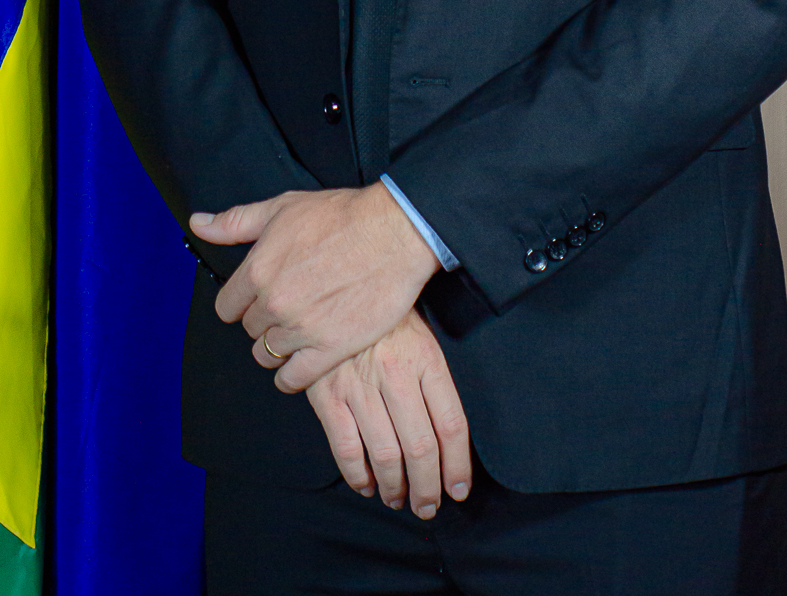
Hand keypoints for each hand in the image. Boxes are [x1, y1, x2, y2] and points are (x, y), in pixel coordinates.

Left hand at [188, 183, 439, 392]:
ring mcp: (301, 329)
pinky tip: (298, 364)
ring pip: (268, 355)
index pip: (227, 307)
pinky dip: (291, 376)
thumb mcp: (281, 207)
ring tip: (294, 332)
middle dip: (262, 321)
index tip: (254, 299)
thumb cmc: (340, 216)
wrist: (392, 233)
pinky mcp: (330, 349)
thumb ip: (234, 222)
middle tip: (283, 309)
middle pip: (250, 330)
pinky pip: (294, 378)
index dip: (240, 303)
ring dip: (277, 346)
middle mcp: (274, 303)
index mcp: (258, 270)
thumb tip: (198, 223)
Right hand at [308, 308, 470, 519]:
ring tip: (398, 498)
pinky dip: (358, 475)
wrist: (336, 281)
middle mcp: (396, 374)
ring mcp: (359, 385)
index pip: (452, 425)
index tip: (458, 488)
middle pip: (422, 447)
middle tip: (428, 505)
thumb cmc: (384, 316)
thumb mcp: (421, 335)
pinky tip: (366, 483)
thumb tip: (448, 438)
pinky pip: (346, 448)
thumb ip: (434, 381)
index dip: (458, 466)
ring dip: (395, 487)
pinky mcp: (327, 393)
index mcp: (425, 358)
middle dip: (428, 488)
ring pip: (386, 454)